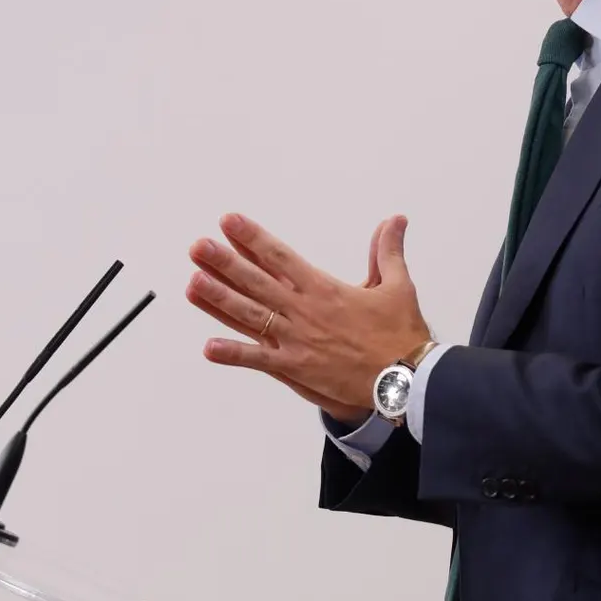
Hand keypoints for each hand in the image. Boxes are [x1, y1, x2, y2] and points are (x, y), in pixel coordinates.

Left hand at [184, 212, 431, 420]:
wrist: (408, 380)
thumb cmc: (402, 334)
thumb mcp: (397, 286)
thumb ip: (387, 251)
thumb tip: (396, 220)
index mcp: (324, 288)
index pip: (281, 256)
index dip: (253, 238)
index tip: (229, 222)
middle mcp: (305, 310)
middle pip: (257, 281)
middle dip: (225, 262)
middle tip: (198, 246)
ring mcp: (297, 340)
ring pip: (251, 316)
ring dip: (220, 299)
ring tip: (192, 282)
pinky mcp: (297, 368)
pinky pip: (259, 360)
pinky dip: (234, 354)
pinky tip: (209, 348)